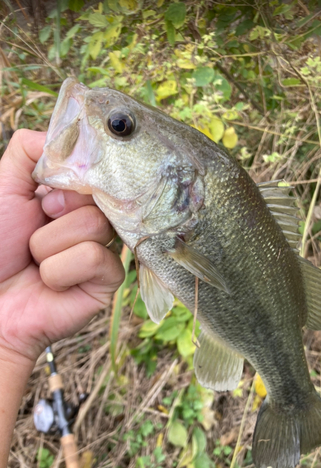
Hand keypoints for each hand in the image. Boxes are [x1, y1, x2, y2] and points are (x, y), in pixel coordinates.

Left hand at [0, 129, 124, 364]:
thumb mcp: (4, 188)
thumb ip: (29, 151)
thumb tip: (67, 130)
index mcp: (72, 198)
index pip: (96, 170)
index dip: (70, 179)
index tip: (45, 196)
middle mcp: (92, 220)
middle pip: (99, 196)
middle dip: (56, 211)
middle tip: (38, 226)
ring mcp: (103, 249)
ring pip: (95, 225)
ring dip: (49, 245)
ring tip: (36, 261)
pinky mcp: (108, 280)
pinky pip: (95, 258)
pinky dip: (60, 270)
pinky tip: (50, 283)